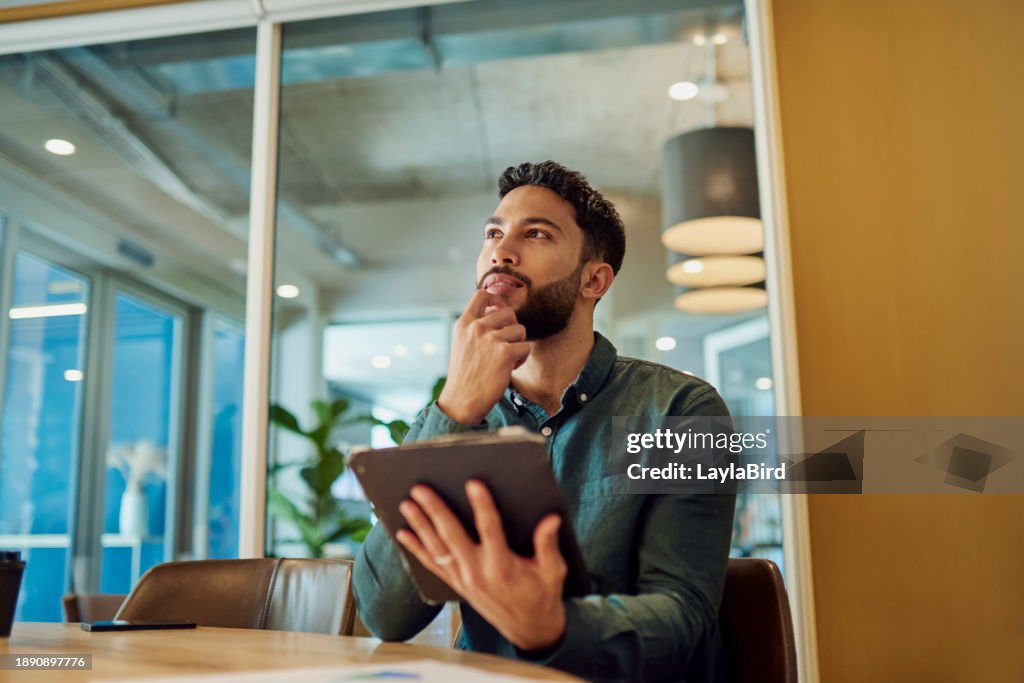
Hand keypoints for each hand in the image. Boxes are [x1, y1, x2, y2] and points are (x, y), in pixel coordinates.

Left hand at [396, 480, 567, 650]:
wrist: (529, 629)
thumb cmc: (541, 595)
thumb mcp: (552, 570)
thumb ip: (548, 544)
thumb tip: (551, 519)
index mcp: (503, 566)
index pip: (490, 529)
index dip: (481, 505)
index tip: (473, 483)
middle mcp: (478, 573)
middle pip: (452, 536)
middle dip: (435, 510)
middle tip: (421, 489)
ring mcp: (464, 580)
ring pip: (437, 549)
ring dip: (420, 525)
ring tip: (407, 504)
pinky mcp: (457, 585)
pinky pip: (432, 565)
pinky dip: (416, 549)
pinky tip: (403, 533)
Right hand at [437, 289, 528, 424]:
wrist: (461, 401)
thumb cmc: (464, 376)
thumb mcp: (461, 344)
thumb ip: (475, 329)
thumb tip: (499, 314)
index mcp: (464, 323)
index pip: (481, 295)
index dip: (496, 299)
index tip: (500, 310)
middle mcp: (477, 327)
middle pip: (509, 312)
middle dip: (512, 328)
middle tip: (505, 346)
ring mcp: (491, 338)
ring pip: (520, 330)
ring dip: (518, 345)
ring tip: (506, 360)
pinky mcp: (505, 352)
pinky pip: (526, 347)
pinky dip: (522, 359)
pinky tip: (509, 369)